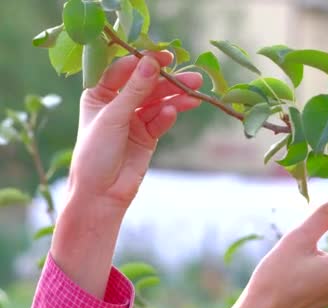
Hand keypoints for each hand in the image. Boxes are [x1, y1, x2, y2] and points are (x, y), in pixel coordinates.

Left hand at [71, 52, 201, 204]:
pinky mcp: (147, 136)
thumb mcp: (113, 116)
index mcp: (99, 94)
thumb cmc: (95, 153)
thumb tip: (153, 62)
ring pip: (158, 102)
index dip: (144, 62)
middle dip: (168, 81)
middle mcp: (117, 104)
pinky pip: (160, 120)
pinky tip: (172, 113)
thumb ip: (135, 89)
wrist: (101, 193)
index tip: (165, 57)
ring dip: (175, 98)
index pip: (124, 70)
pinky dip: (168, 116)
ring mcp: (133, 120)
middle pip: (146, 86)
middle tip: (192, 77)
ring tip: (195, 94)